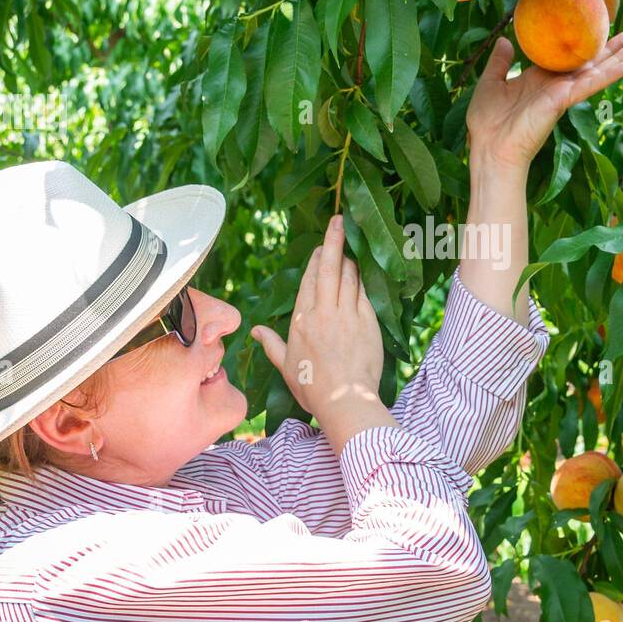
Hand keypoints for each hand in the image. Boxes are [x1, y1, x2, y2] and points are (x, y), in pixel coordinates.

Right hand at [250, 216, 383, 422]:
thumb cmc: (313, 386)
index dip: (314, 261)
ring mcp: (347, 315)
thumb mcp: (286, 365)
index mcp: (301, 320)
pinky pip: (364, 294)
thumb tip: (254, 331)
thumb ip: (271, 344)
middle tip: (339, 220)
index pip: (308, 281)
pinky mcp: (368, 321)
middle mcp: (323, 312)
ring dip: (349, 261)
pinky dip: (362, 281)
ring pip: (349, 277)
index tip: (319, 247)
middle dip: (333, 241)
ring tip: (350, 249)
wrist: (345, 401)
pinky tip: (363, 274)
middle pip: (328, 268)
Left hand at [465, 32, 622, 172]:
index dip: (583, 45)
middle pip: (588, 64)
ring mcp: (560, 94)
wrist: (489, 148)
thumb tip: (504, 41)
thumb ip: (500, 63)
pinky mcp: (561, 101)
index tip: (598, 31)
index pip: (567, 59)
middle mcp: (554, 85)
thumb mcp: (490, 83)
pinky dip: (608, 76)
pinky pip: (588, 86)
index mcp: (538, 79)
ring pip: (595, 72)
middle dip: (609, 50)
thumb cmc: (487, 122)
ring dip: (617, 59)